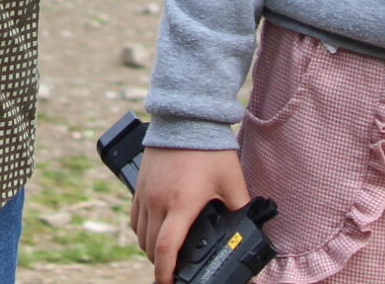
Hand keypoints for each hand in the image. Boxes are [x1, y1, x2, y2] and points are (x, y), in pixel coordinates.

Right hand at [130, 146, 249, 283]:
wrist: (186, 118)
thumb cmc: (210, 149)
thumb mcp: (232, 181)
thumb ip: (241, 207)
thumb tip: (251, 227)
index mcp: (182, 204)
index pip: (167, 248)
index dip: (166, 272)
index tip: (170, 283)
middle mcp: (159, 201)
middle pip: (150, 246)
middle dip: (161, 264)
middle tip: (174, 270)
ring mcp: (146, 192)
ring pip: (140, 234)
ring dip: (150, 248)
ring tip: (165, 253)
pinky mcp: (139, 184)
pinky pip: (134, 217)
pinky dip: (142, 230)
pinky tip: (154, 231)